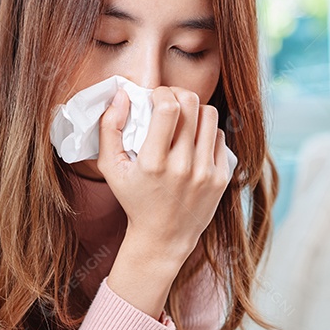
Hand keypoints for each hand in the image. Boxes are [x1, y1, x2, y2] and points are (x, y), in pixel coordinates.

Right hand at [97, 86, 230, 261]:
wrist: (164, 238)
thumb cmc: (134, 199)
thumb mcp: (110, 168)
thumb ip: (109, 128)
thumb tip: (121, 94)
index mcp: (153, 163)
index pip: (168, 107)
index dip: (162, 92)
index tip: (155, 96)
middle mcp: (182, 167)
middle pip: (192, 104)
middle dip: (178, 94)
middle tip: (169, 101)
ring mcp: (205, 173)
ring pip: (210, 116)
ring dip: (195, 110)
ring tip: (183, 118)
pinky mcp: (220, 178)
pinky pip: (219, 136)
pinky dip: (206, 131)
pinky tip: (193, 140)